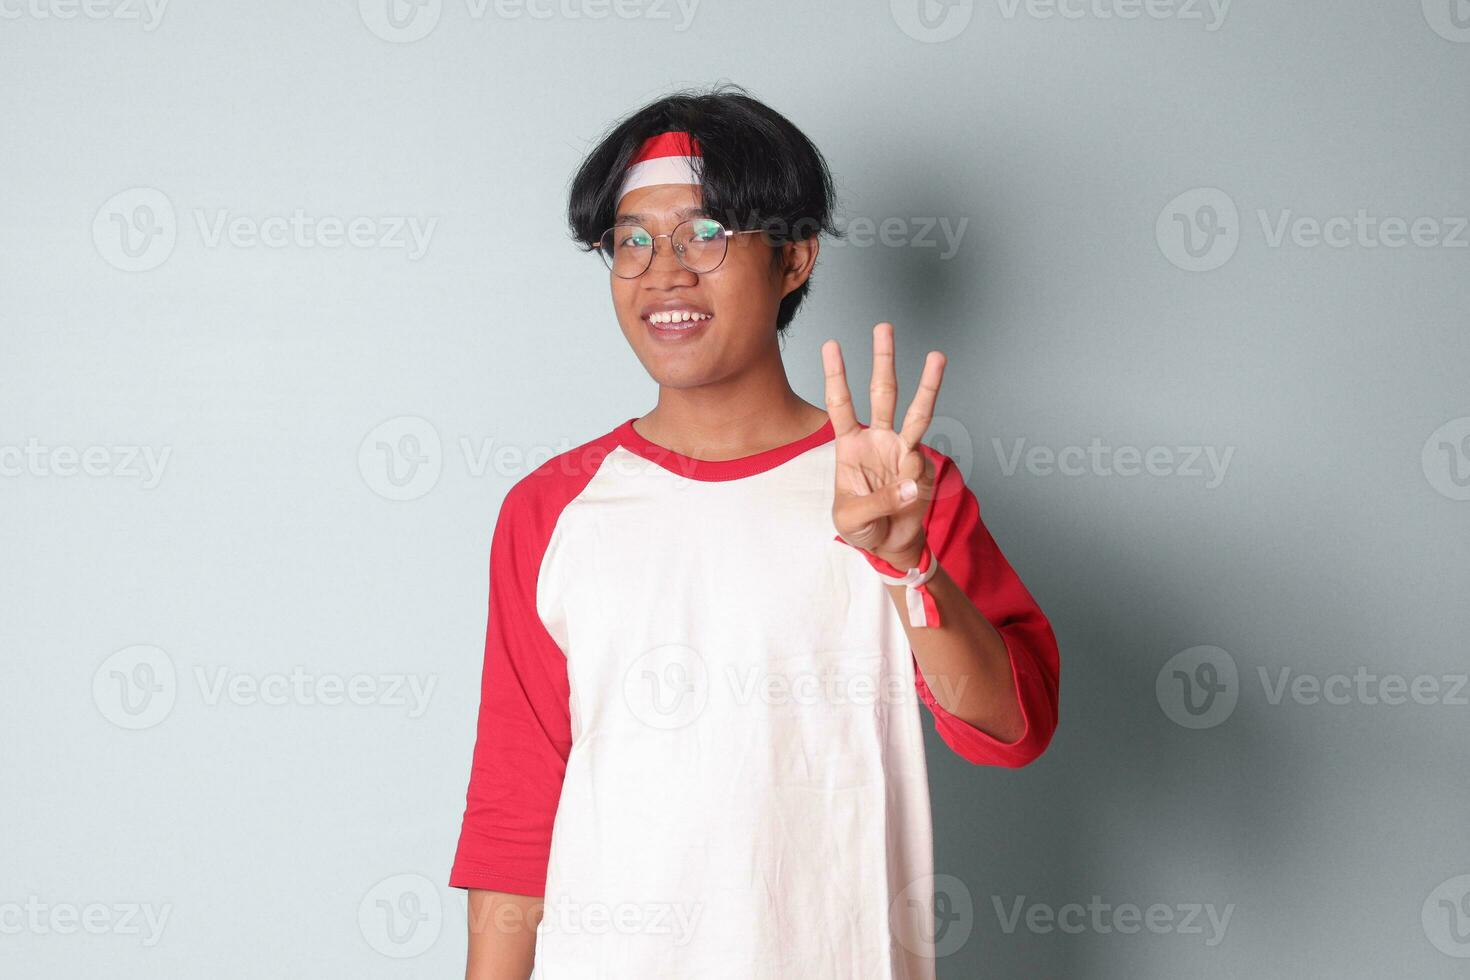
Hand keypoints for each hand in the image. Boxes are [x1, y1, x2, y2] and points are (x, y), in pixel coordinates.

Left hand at [822, 322, 946, 570]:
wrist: (889, 545)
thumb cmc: (863, 528)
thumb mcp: (853, 518)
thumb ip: (879, 500)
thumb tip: (911, 482)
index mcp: (850, 445)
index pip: (840, 404)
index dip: (836, 376)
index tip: (832, 344)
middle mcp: (877, 440)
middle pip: (882, 393)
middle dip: (883, 360)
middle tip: (884, 327)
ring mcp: (902, 450)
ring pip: (915, 412)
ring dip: (927, 384)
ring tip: (937, 356)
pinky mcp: (922, 467)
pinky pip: (922, 466)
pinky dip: (915, 478)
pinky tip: (908, 495)